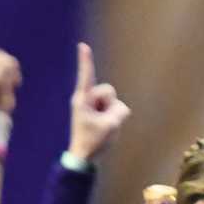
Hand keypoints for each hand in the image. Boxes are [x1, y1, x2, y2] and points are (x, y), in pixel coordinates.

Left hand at [67, 42, 130, 162]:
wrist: (83, 158)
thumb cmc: (93, 142)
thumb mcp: (111, 126)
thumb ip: (120, 111)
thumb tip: (121, 109)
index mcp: (83, 99)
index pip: (86, 76)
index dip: (86, 60)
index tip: (82, 45)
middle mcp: (86, 99)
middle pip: (108, 90)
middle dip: (111, 104)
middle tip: (102, 123)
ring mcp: (91, 105)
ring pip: (112, 100)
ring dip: (111, 113)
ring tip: (101, 127)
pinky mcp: (96, 112)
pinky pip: (112, 109)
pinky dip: (111, 117)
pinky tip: (103, 128)